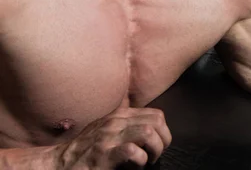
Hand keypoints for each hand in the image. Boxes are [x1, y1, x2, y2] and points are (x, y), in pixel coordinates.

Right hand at [57, 108, 171, 169]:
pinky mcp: (103, 155)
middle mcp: (115, 122)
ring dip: (154, 150)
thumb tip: (150, 127)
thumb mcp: (106, 129)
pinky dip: (140, 160)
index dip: (163, 132)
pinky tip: (135, 166)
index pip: (156, 115)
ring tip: (147, 161)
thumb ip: (126, 124)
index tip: (157, 146)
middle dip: (163, 140)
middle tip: (155, 155)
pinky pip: (132, 151)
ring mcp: (109, 137)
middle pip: (157, 121)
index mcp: (119, 115)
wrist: (58, 165)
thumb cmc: (84, 151)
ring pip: (148, 132)